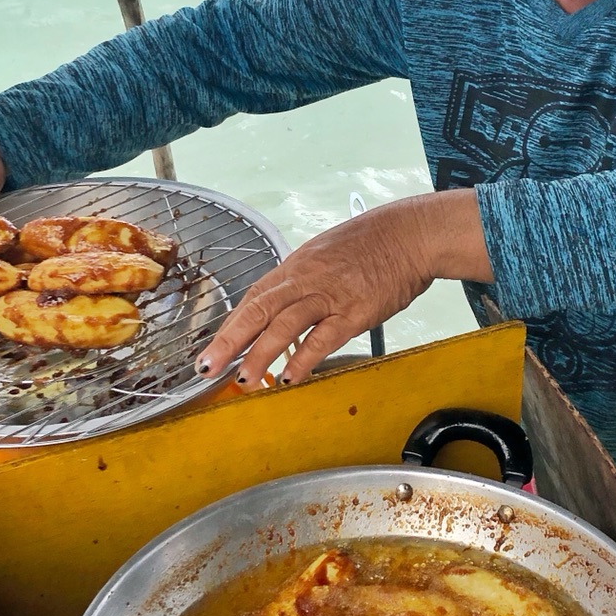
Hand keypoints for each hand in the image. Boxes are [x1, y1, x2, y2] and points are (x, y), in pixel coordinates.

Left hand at [198, 190, 492, 389]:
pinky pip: (323, 337)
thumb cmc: (370, 246)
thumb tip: (281, 307)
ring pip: (284, 324)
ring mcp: (328, 295)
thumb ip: (301, 282)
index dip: (230, 325)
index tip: (211, 349)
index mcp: (294, 267)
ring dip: (260, 354)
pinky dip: (304, 357)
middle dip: (229, 340)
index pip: (253, 299)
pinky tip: (289, 376)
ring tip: (244, 380)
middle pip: (257, 310)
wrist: (409, 235)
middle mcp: (304, 279)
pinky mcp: (354, 311)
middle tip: (206, 367)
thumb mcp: (324, 256)